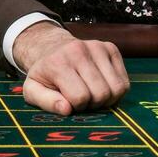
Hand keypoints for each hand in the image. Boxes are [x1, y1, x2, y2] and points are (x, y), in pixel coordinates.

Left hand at [14, 20, 128, 115]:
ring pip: (117, 89)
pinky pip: (125, 82)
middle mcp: (79, 51)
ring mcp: (97, 47)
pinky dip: (116, 91)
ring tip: (92, 94)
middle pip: (101, 94)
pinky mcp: (111, 48)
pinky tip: (102, 86)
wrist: (52, 48)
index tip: (70, 102)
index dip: (77, 107)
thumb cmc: (44, 74)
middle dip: (93, 104)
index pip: (80, 97)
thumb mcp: (33, 89)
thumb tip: (67, 109)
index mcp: (58, 63)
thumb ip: (47, 102)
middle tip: (83, 100)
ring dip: (107, 99)